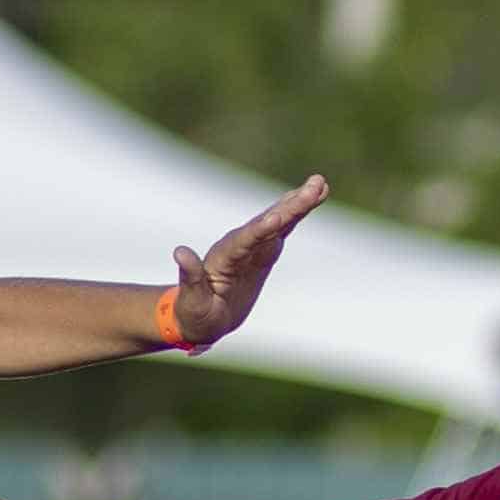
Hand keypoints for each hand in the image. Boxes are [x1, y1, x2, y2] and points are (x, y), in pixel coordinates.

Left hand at [169, 174, 328, 348]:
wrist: (201, 315)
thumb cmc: (195, 314)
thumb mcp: (192, 302)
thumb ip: (189, 278)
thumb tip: (180, 252)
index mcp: (222, 258)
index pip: (244, 241)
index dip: (261, 229)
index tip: (279, 217)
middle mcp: (238, 245)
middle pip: (267, 223)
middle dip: (290, 206)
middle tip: (315, 185)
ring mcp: (252, 246)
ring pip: (278, 220)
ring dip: (298, 203)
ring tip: (320, 184)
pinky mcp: (263, 250)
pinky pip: (283, 228)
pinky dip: (297, 214)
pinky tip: (313, 197)